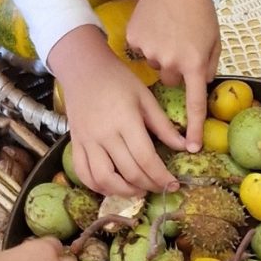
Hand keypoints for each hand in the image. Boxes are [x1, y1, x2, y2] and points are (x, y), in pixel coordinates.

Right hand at [51, 26, 182, 195]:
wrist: (83, 68)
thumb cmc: (118, 80)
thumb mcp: (145, 98)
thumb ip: (163, 125)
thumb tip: (185, 147)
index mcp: (126, 121)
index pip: (146, 158)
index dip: (161, 177)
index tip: (173, 185)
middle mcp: (104, 135)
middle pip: (128, 172)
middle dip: (148, 185)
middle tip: (160, 188)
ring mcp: (87, 141)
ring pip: (103, 179)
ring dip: (123, 192)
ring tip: (138, 190)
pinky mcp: (75, 144)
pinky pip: (83, 173)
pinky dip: (98, 186)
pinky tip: (113, 187)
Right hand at [127, 0, 219, 153]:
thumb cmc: (200, 9)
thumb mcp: (214, 40)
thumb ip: (207, 66)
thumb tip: (200, 85)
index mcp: (195, 62)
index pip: (195, 103)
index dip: (195, 128)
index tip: (192, 148)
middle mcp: (172, 61)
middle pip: (170, 82)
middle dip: (174, 69)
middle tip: (179, 45)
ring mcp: (150, 52)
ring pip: (154, 67)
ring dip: (160, 55)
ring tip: (167, 31)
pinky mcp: (134, 41)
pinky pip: (140, 52)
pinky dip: (146, 43)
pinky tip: (153, 26)